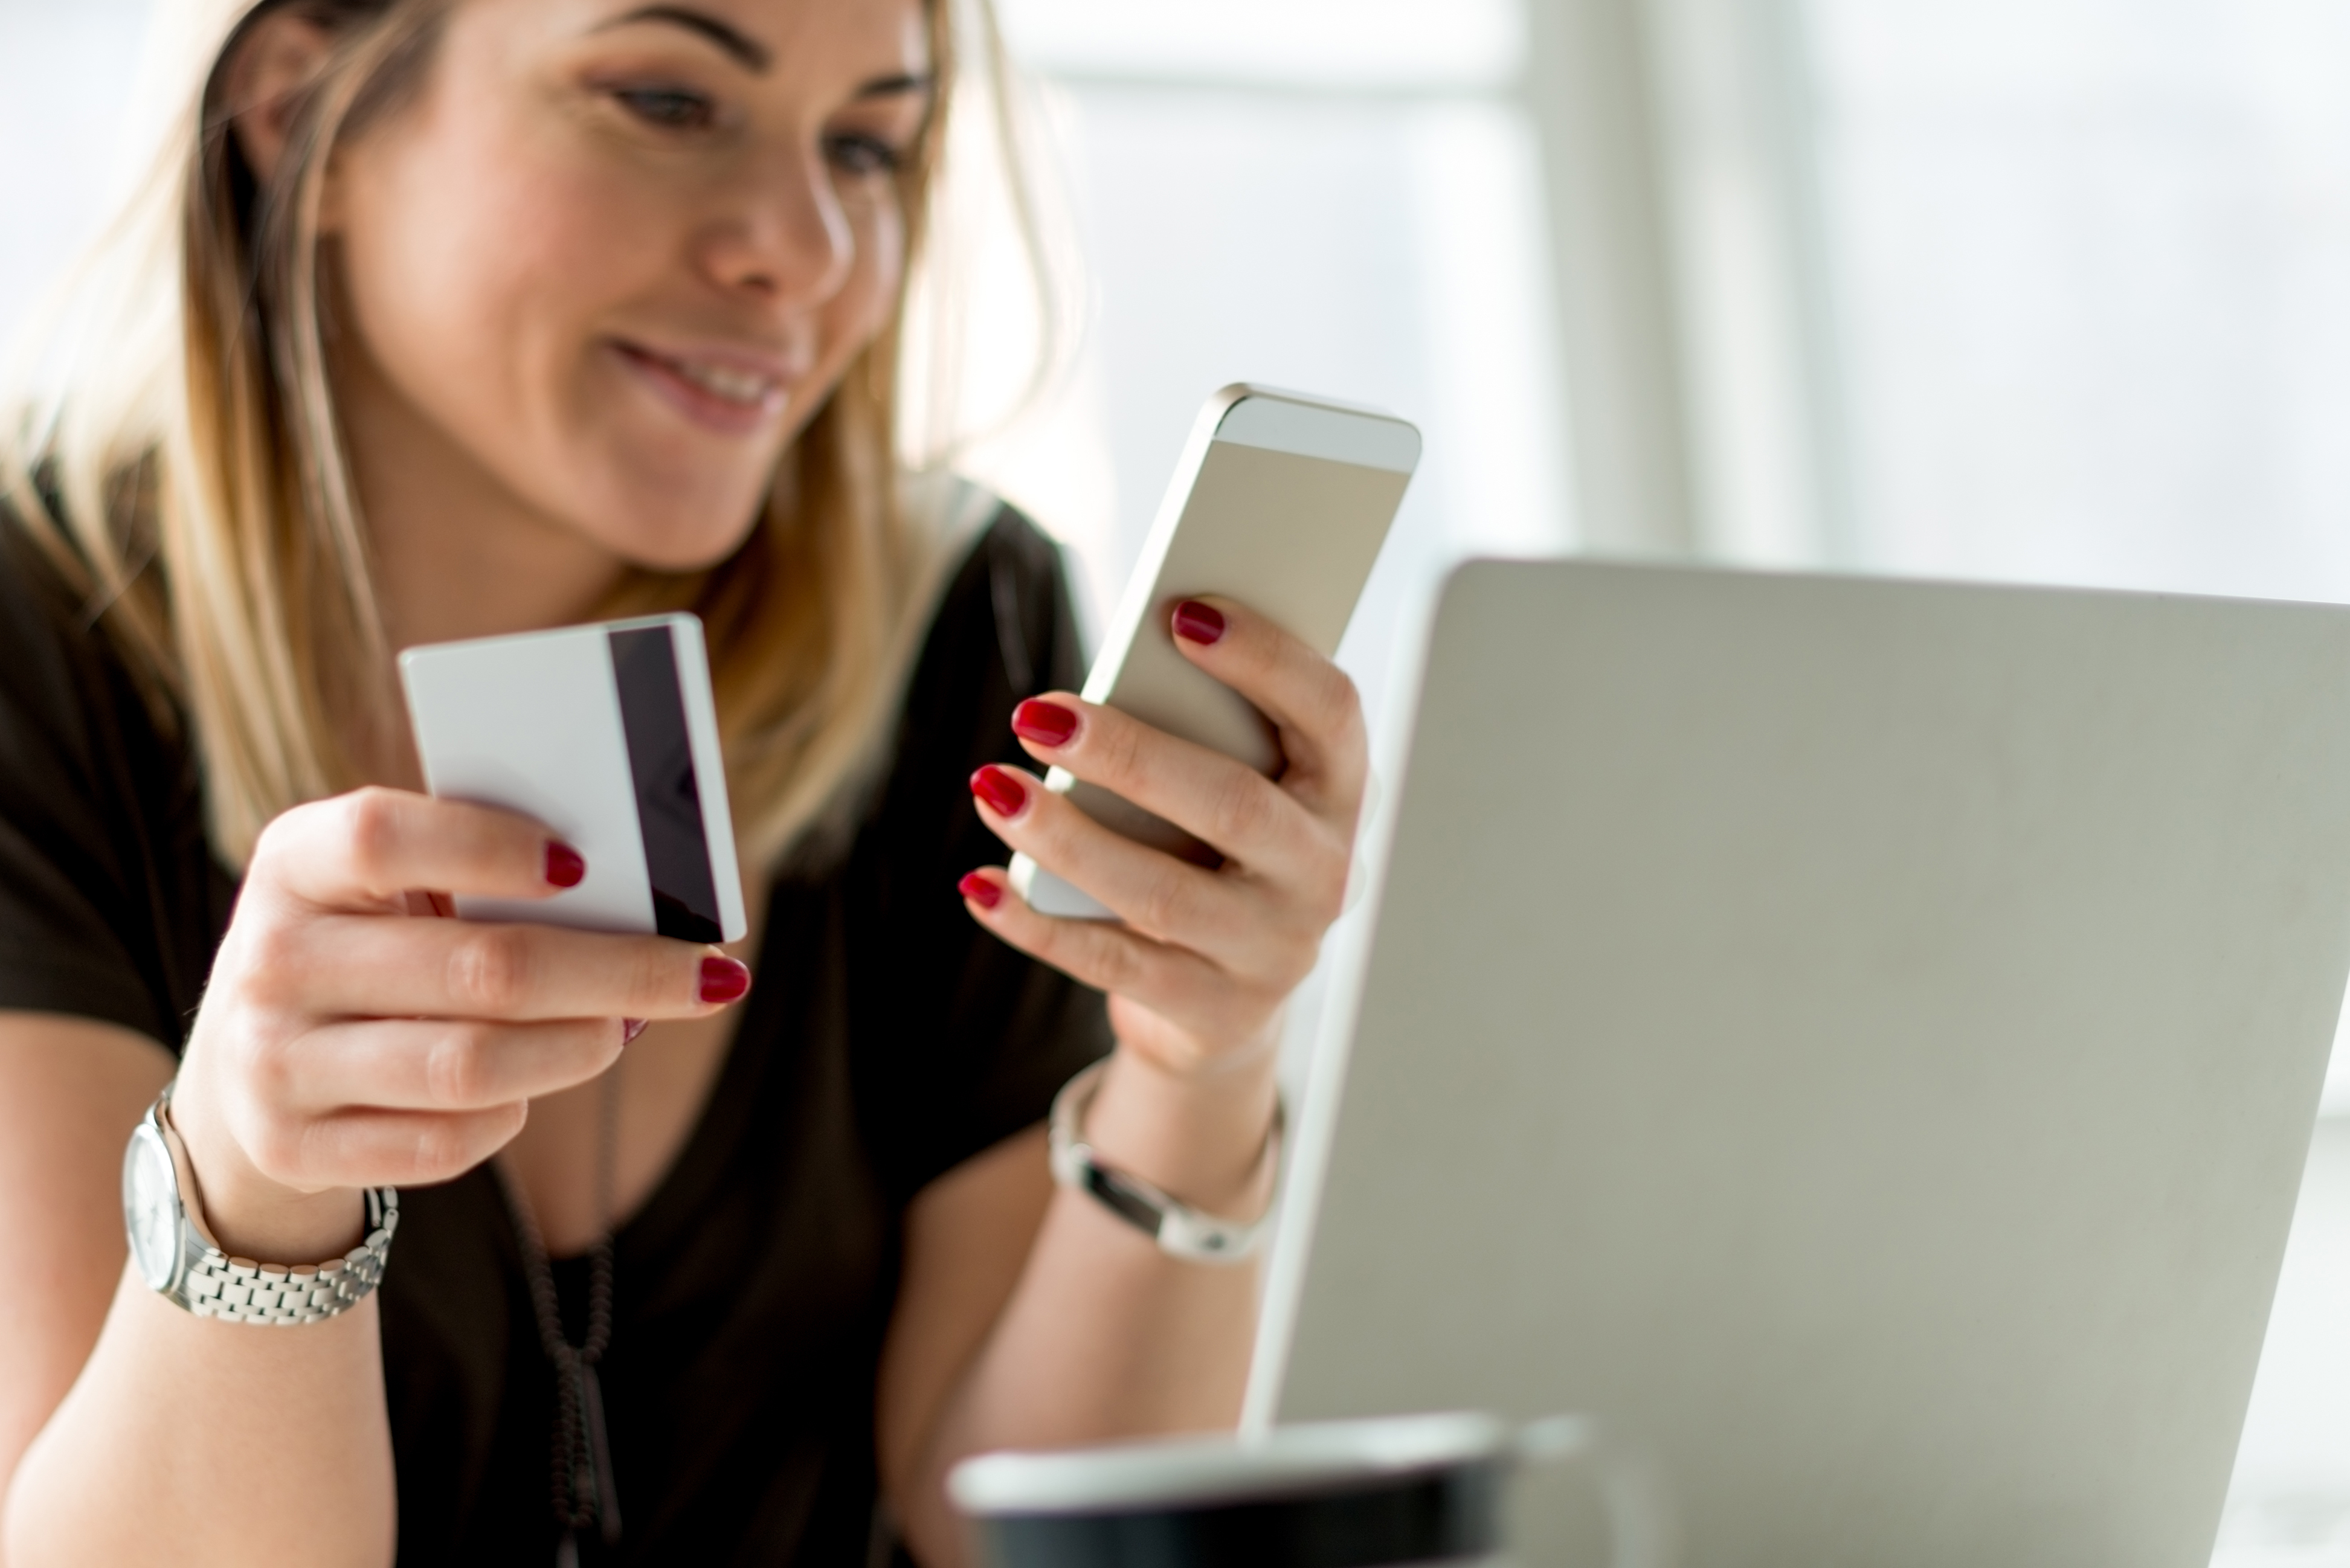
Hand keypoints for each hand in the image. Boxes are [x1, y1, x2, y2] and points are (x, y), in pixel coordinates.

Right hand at [168, 788, 750, 1263]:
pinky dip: (510, 1115)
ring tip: (626, 1028)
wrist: (244, 1075)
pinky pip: (443, 1141)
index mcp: (292, 862)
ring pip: (470, 1066)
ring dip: (577, 1048)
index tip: (584, 866)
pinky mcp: (293, 1149)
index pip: (384, 837)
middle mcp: (269, 958)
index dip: (489, 846)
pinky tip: (530, 1089)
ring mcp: (272, 1061)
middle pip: (479, 968)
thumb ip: (479, 874)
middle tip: (704, 976)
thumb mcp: (387, 890)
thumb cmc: (365, 949)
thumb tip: (639, 895)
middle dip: (616, 973)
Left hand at [958, 597, 1365, 1082]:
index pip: (1331, 711)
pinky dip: (1037, 925)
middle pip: (1233, 807)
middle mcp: (1322, 873)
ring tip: (993, 785)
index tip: (1179, 612)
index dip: (1267, 659)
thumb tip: (1108, 682)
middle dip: (1130, 754)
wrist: (1230, 999)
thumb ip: (1205, 733)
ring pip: (1164, 895)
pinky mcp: (1213, 1011)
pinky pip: (1113, 966)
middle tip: (1037, 713)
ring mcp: (1272, 951)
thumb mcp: (1239, 786)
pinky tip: (981, 884)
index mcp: (1340, 792)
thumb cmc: (1219, 852)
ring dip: (1068, 838)